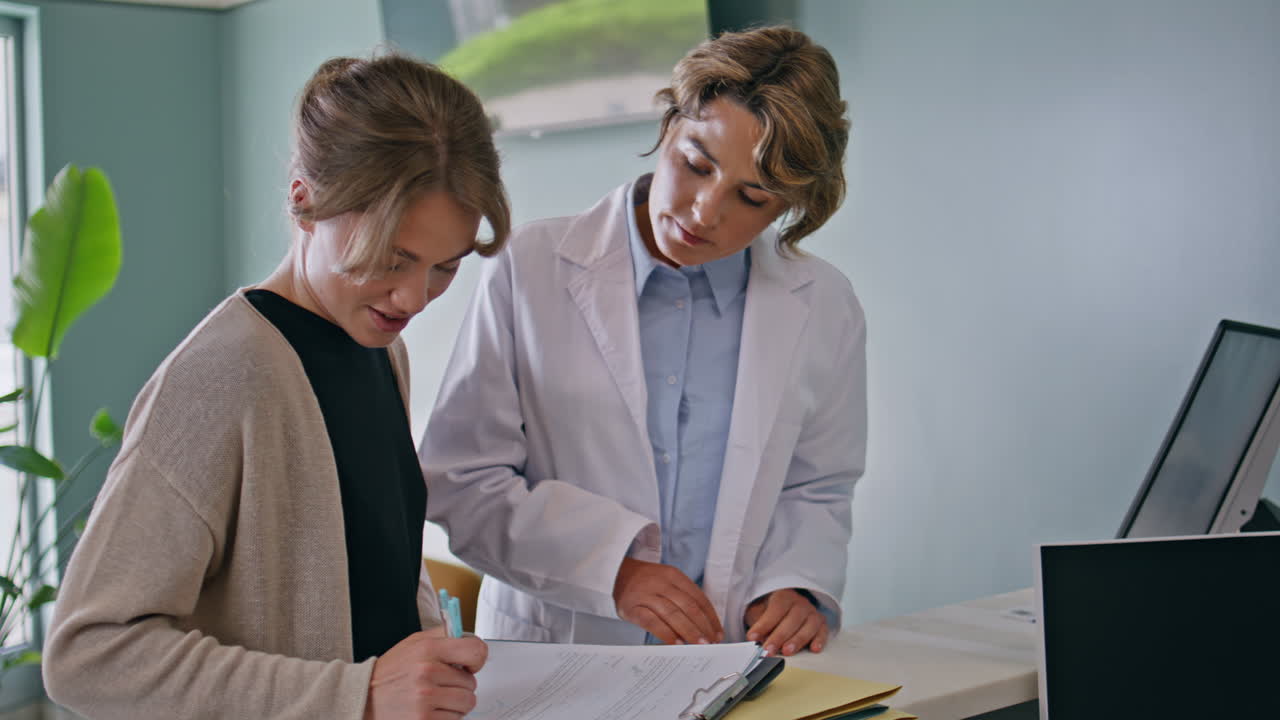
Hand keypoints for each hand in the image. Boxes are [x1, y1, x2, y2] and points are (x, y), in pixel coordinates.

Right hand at [364, 626, 487, 719]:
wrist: (364, 698)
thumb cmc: (392, 671)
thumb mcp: (414, 643)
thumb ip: (443, 636)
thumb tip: (469, 638)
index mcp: (428, 649)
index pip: (476, 651)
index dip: (478, 659)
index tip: (470, 665)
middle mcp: (427, 672)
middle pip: (471, 683)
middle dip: (460, 685)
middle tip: (442, 684)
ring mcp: (425, 698)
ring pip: (467, 703)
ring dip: (455, 703)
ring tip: (435, 698)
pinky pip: (455, 719)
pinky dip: (446, 717)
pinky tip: (430, 710)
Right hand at [613, 557, 723, 644]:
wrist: (615, 574)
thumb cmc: (646, 582)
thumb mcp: (666, 581)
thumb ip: (683, 598)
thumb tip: (703, 626)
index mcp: (674, 576)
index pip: (698, 598)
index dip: (711, 617)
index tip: (718, 633)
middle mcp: (661, 583)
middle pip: (688, 607)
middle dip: (702, 627)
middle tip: (711, 642)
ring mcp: (646, 595)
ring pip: (672, 614)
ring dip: (688, 631)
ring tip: (699, 645)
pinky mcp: (632, 608)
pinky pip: (651, 622)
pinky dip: (665, 633)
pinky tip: (675, 643)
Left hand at [744, 589, 827, 655]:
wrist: (782, 607)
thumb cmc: (768, 611)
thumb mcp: (758, 612)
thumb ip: (757, 623)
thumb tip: (755, 639)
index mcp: (783, 596)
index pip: (776, 608)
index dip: (764, 624)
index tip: (752, 637)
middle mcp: (800, 603)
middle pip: (792, 619)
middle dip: (779, 636)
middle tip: (769, 650)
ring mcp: (812, 613)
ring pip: (809, 625)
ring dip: (798, 640)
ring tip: (787, 652)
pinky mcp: (821, 624)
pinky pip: (823, 631)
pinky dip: (820, 640)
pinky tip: (814, 649)